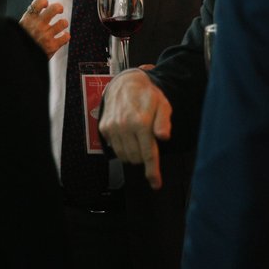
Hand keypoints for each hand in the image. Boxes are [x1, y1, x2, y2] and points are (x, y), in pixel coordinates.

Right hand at [20, 0, 68, 57]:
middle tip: (59, 11)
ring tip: (60, 26)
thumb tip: (37, 9)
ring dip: (63, 23)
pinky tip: (62, 38)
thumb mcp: (20, 28)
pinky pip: (66, 37)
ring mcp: (46, 35)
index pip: (39, 2)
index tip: (45, 5)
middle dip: (59, 8)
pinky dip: (65, 37)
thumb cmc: (19, 43)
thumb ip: (29, 19)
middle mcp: (38, 25)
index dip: (44, 2)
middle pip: (55, 8)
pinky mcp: (52, 46)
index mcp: (29, 19)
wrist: (18, 60)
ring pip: (63, 22)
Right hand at [98, 67, 171, 189]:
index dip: (153, 172)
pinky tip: (128, 135)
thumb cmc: (148, 96)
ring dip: (133, 154)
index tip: (156, 184)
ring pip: (124, 156)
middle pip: (136, 158)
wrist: (125, 83)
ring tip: (138, 139)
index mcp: (141, 122)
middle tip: (148, 144)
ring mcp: (112, 128)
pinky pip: (115, 148)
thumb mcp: (163, 105)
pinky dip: (123, 148)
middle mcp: (124, 126)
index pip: (148, 154)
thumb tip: (164, 137)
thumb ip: (164, 122)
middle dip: (144, 158)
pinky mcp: (104, 128)